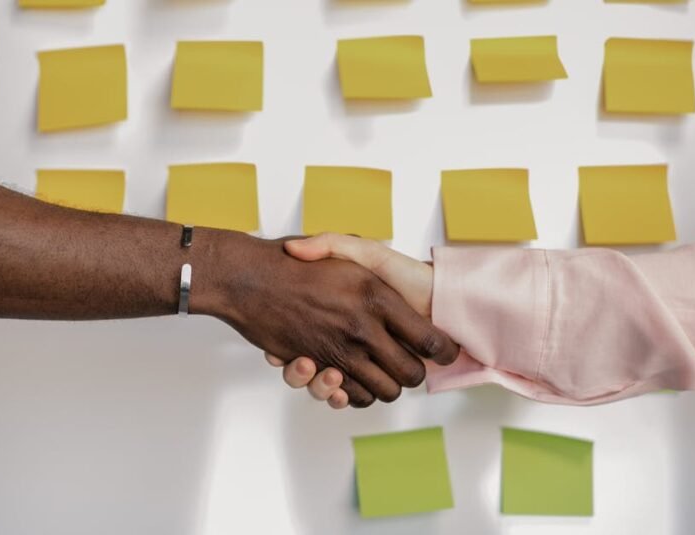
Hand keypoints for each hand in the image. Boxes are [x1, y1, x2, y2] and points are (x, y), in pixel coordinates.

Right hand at [192, 230, 455, 407]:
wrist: (248, 278)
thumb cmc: (298, 261)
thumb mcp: (348, 248)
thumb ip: (380, 261)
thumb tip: (409, 291)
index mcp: (378, 295)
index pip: (431, 339)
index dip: (444, 350)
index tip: (446, 350)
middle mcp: (363, 327)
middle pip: (410, 374)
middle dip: (413, 373)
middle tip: (407, 362)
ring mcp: (340, 350)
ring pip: (382, 391)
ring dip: (383, 387)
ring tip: (376, 368)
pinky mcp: (316, 367)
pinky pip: (346, 396)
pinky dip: (348, 394)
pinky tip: (343, 380)